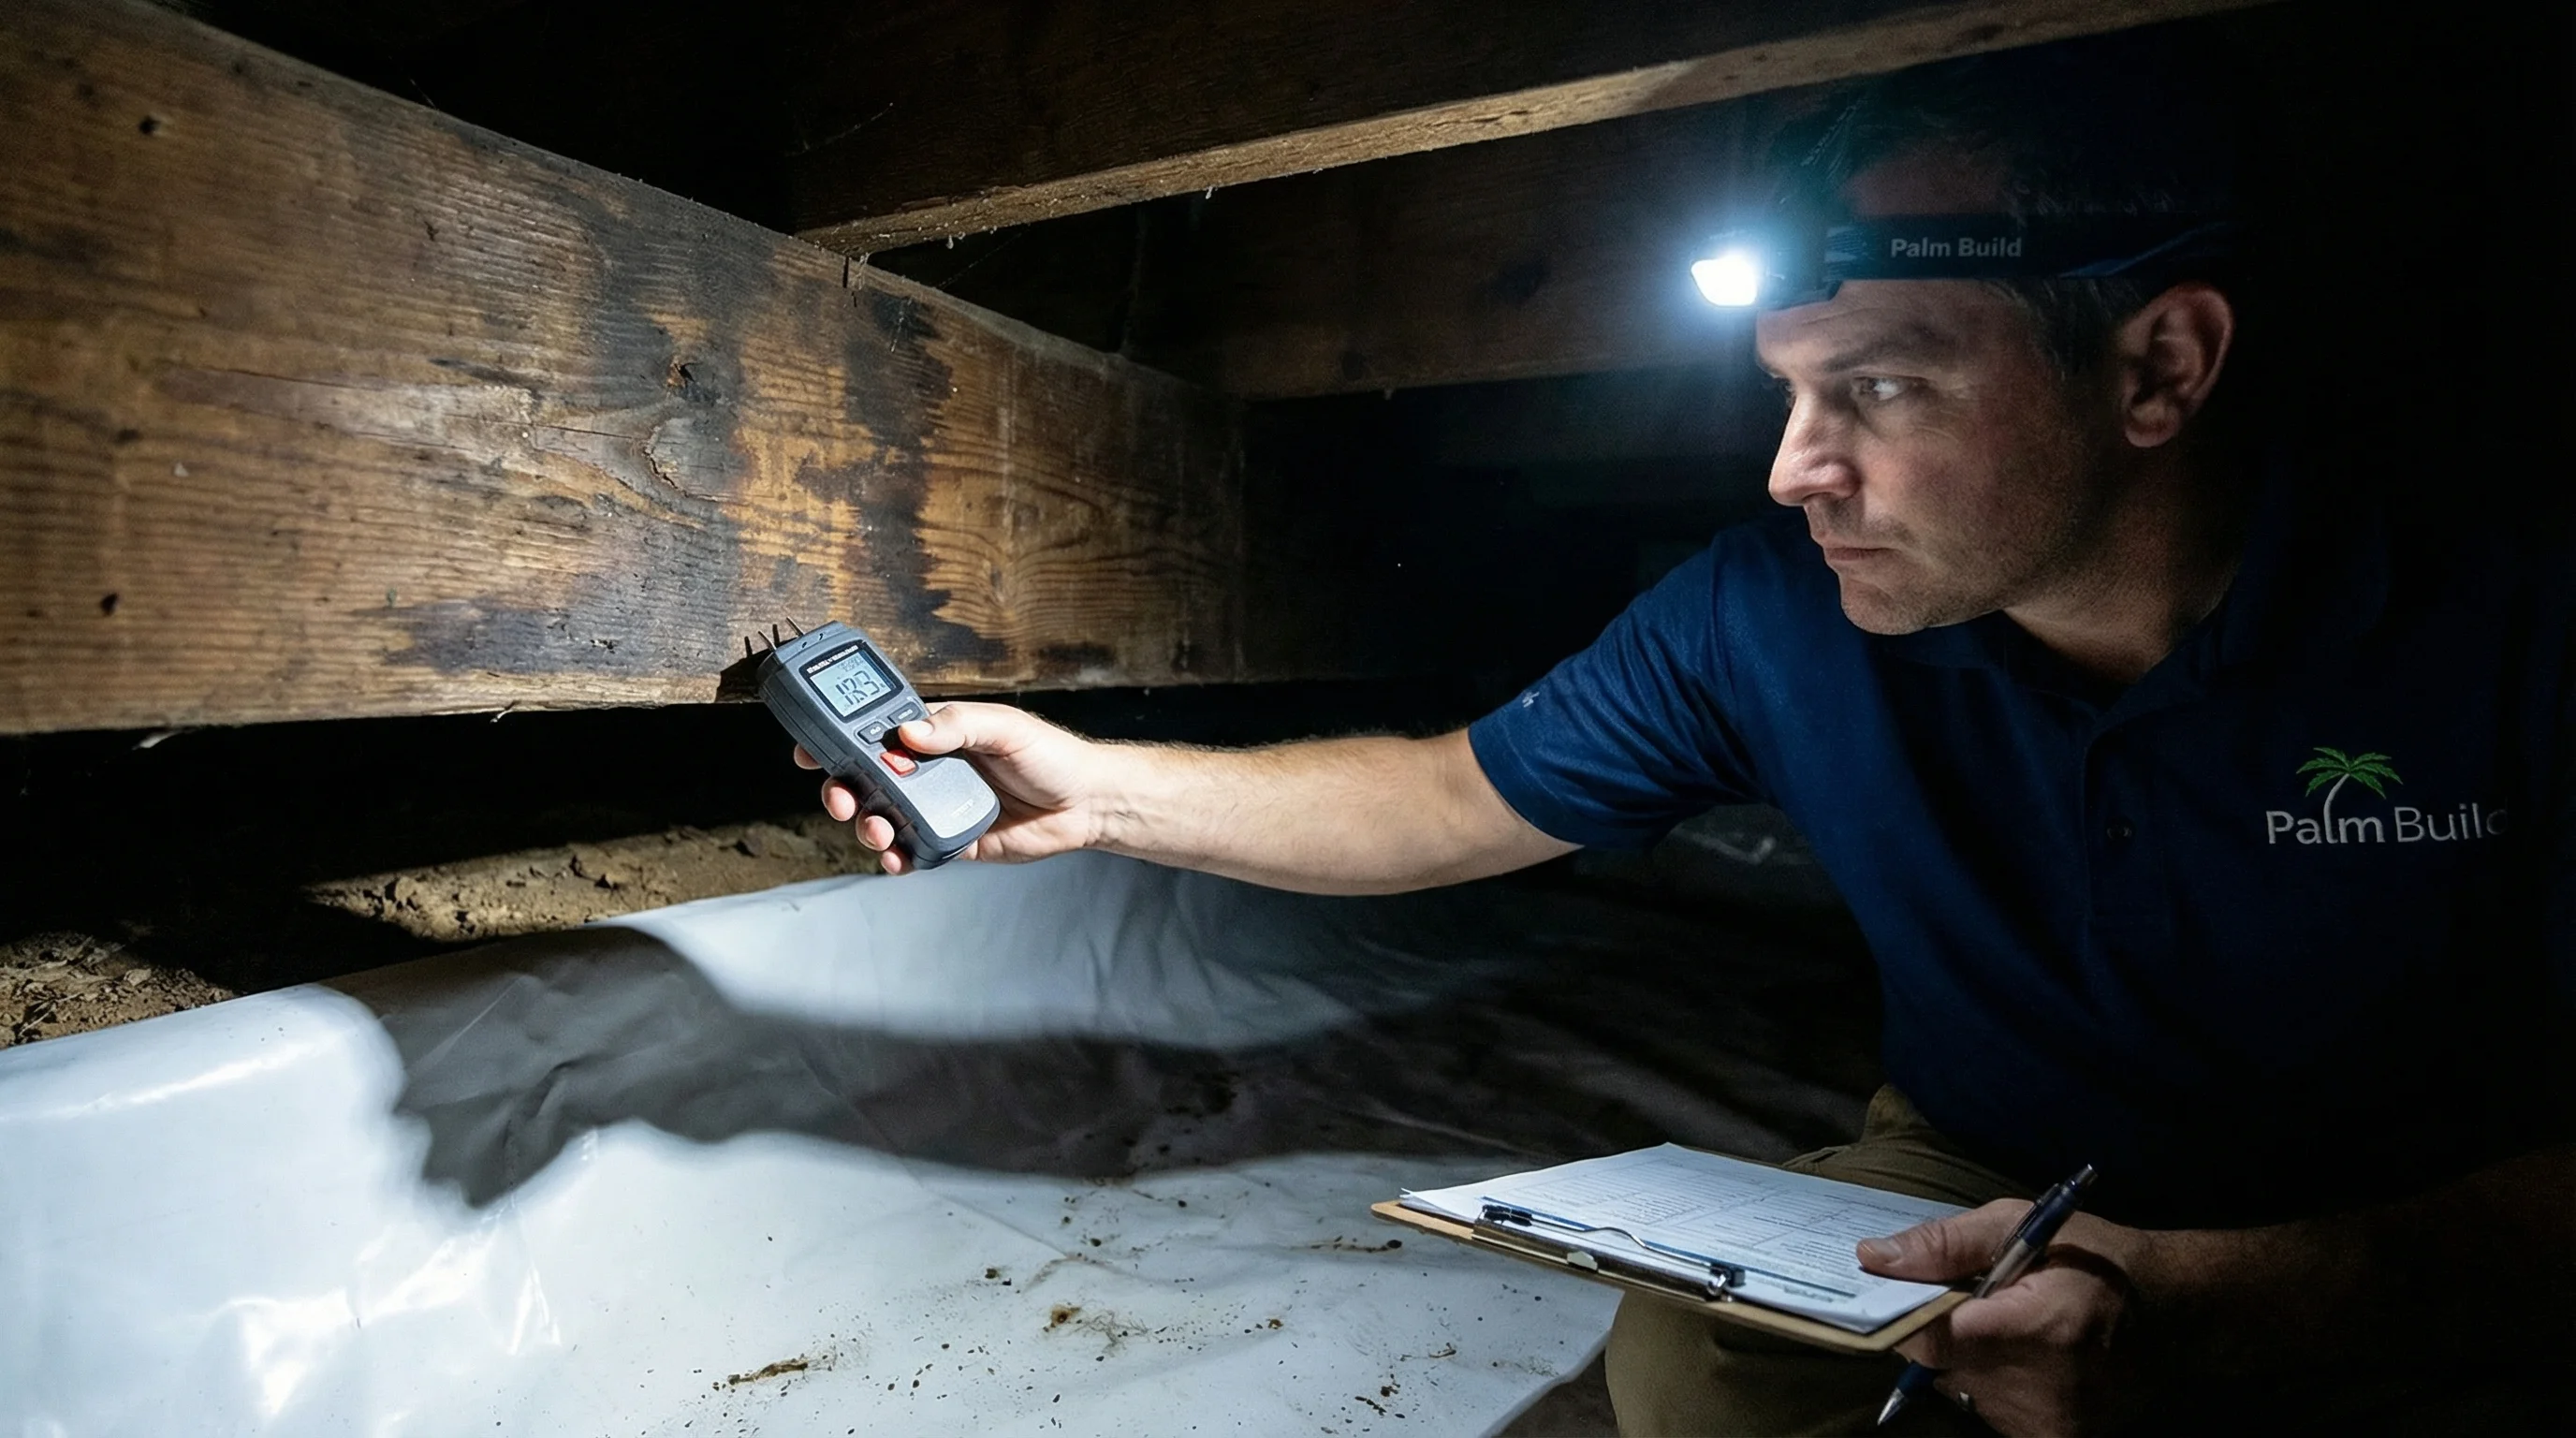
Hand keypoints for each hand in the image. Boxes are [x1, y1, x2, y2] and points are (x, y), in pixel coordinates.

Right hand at [793, 701, 1110, 874]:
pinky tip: (896, 858)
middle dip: (843, 789)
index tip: (812, 749)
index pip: (875, 732)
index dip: (838, 739)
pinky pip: (911, 851)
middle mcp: (928, 769)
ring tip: (880, 831)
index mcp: (935, 733)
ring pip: (881, 816)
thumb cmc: (1050, 756)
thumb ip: (957, 725)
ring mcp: (936, 806)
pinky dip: (895, 857)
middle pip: (865, 778)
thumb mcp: (1005, 728)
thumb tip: (909, 732)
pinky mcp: (950, 840)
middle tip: (842, 797)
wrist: (1086, 805)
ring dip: (867, 825)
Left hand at [1861, 1200, 2155, 1436]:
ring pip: (1961, 1388)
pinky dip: (1992, 1379)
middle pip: (1941, 1365)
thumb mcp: (2020, 1225)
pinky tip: (2026, 1355)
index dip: (1905, 1315)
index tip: (1897, 1293)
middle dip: (1943, 1329)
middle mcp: (2045, 1388)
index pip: (1932, 1339)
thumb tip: (1873, 1258)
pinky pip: (1988, 1407)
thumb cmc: (2096, 1258)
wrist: (2175, 1315)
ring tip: (2010, 1325)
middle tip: (1976, 1298)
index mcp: (2040, 1329)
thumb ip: (1944, 1244)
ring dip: (1969, 1356)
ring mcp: (2051, 1423)